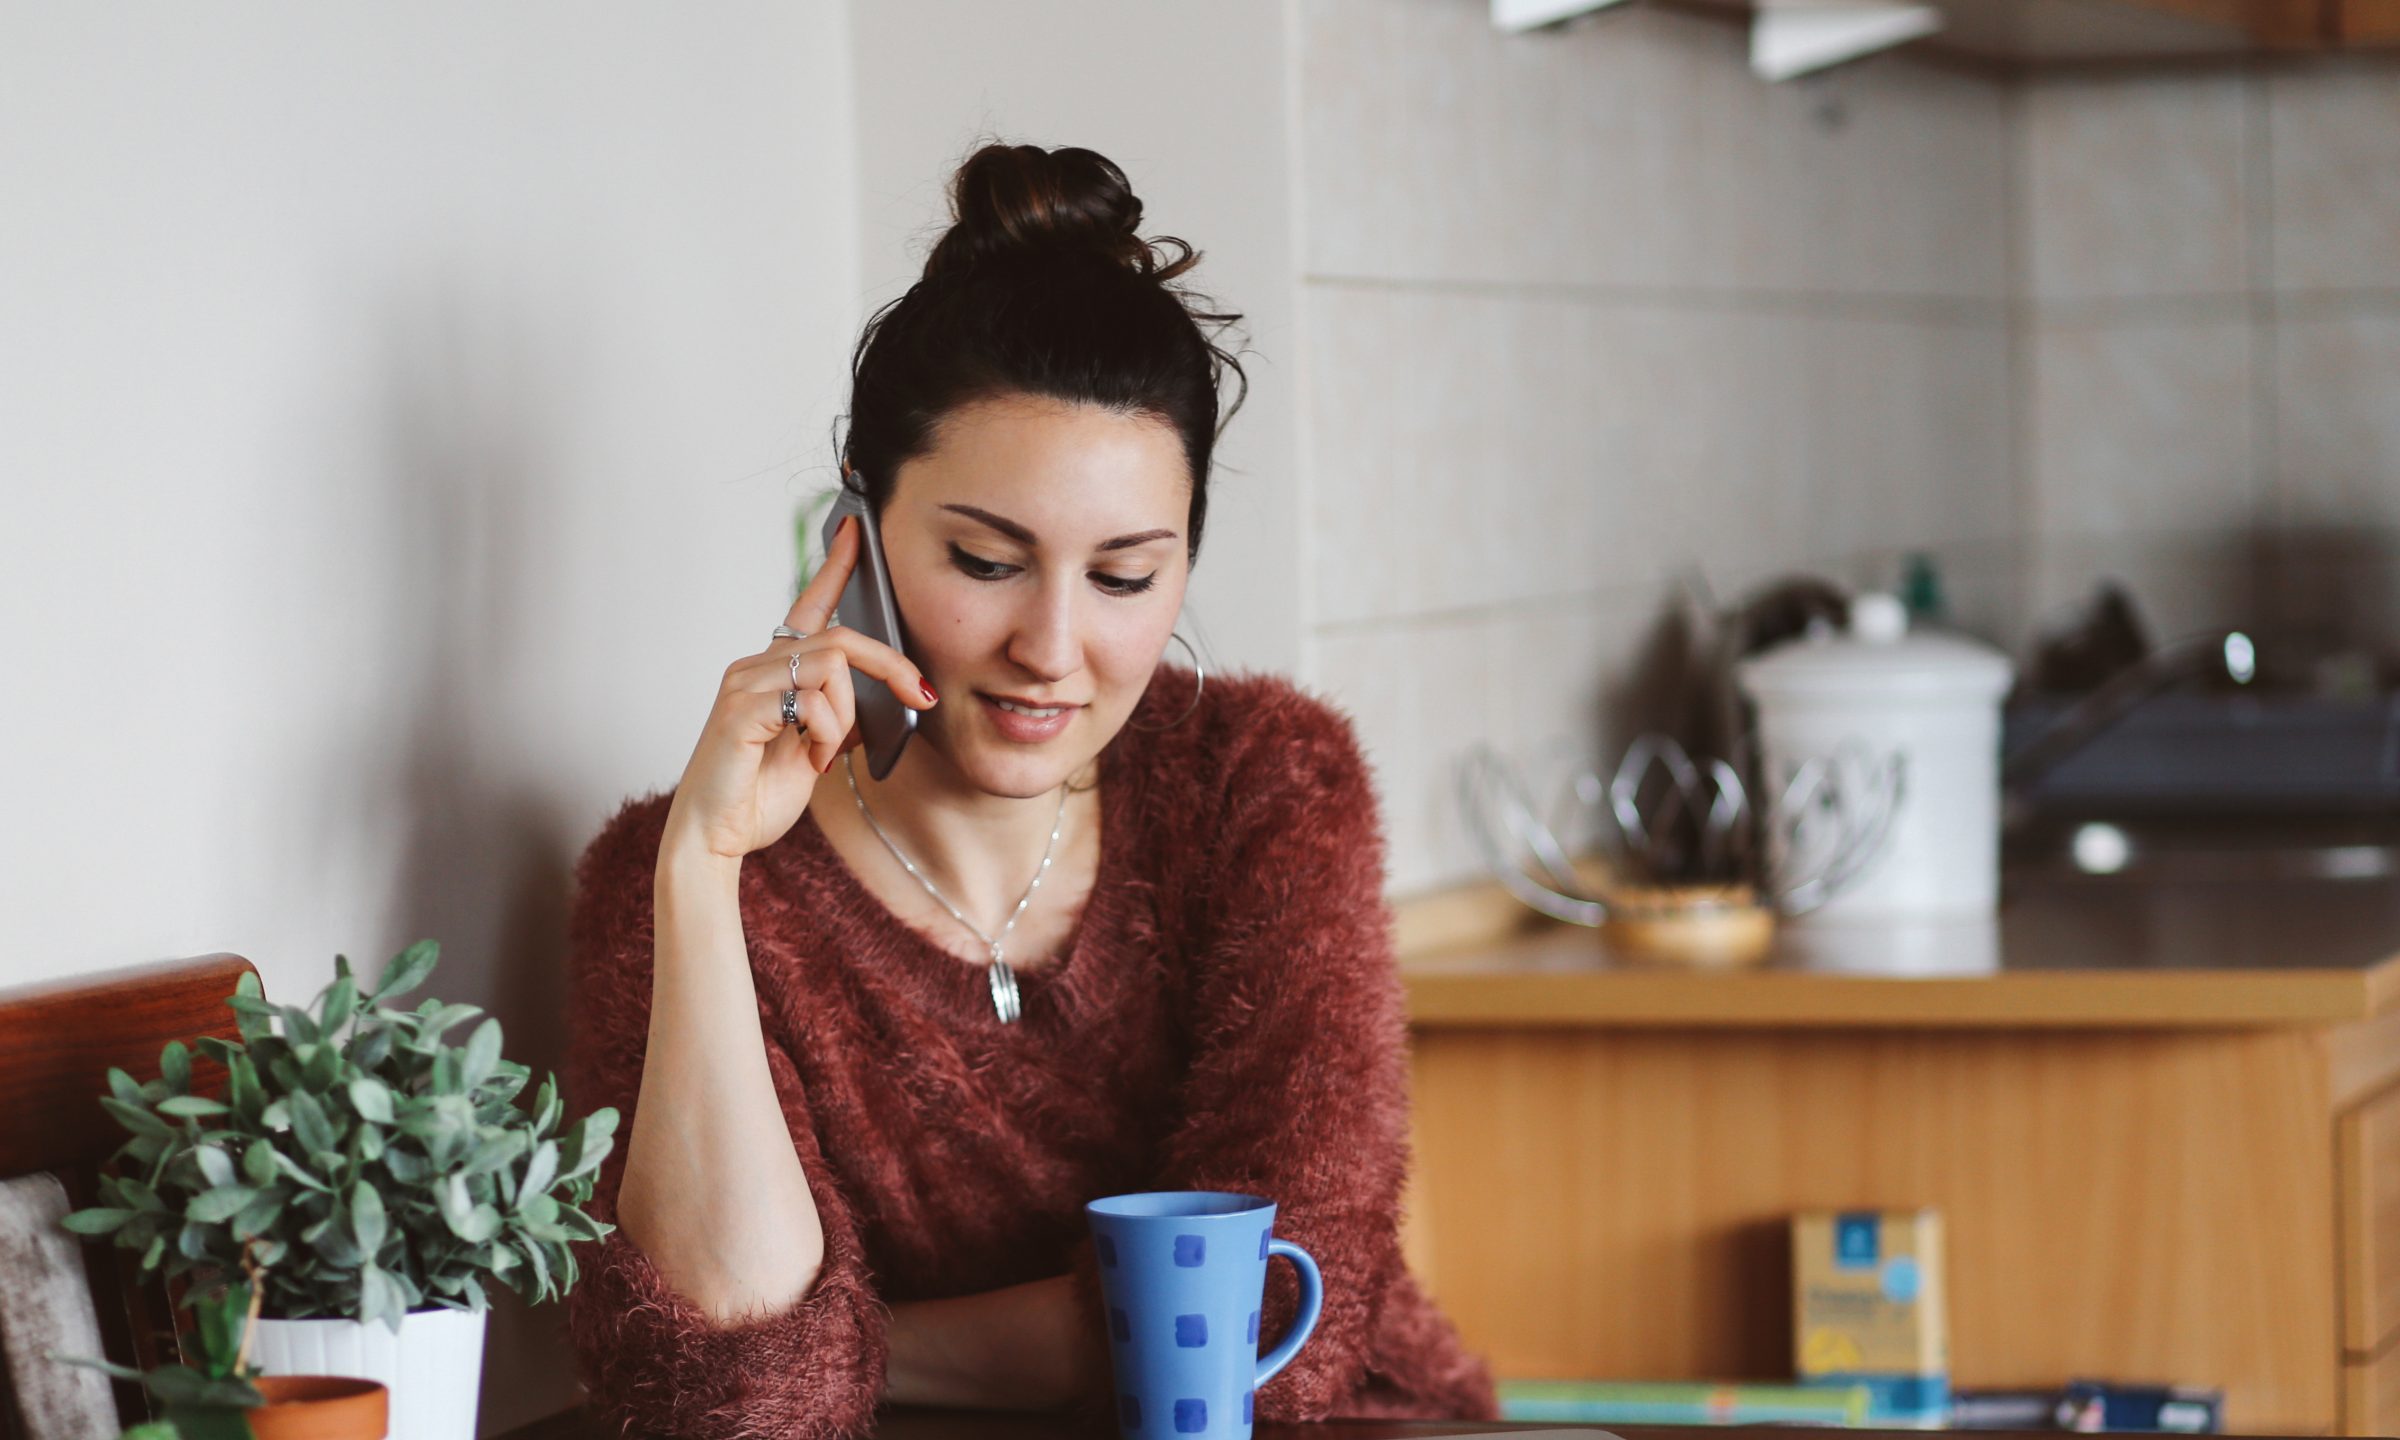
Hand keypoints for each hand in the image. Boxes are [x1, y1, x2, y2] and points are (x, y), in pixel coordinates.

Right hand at [661, 515, 936, 863]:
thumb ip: (844, 718)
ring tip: (827, 755)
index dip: (836, 565)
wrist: (715, 837)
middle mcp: (755, 666)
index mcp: (775, 671)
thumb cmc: (757, 795)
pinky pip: (811, 700)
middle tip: (920, 697)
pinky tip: (812, 761)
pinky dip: (827, 735)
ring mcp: (744, 684)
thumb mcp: (818, 752)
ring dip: (847, 718)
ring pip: (832, 666)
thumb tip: (888, 701)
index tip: (858, 528)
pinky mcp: (740, 709)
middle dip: (891, 666)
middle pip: (841, 638)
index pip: (809, 606)